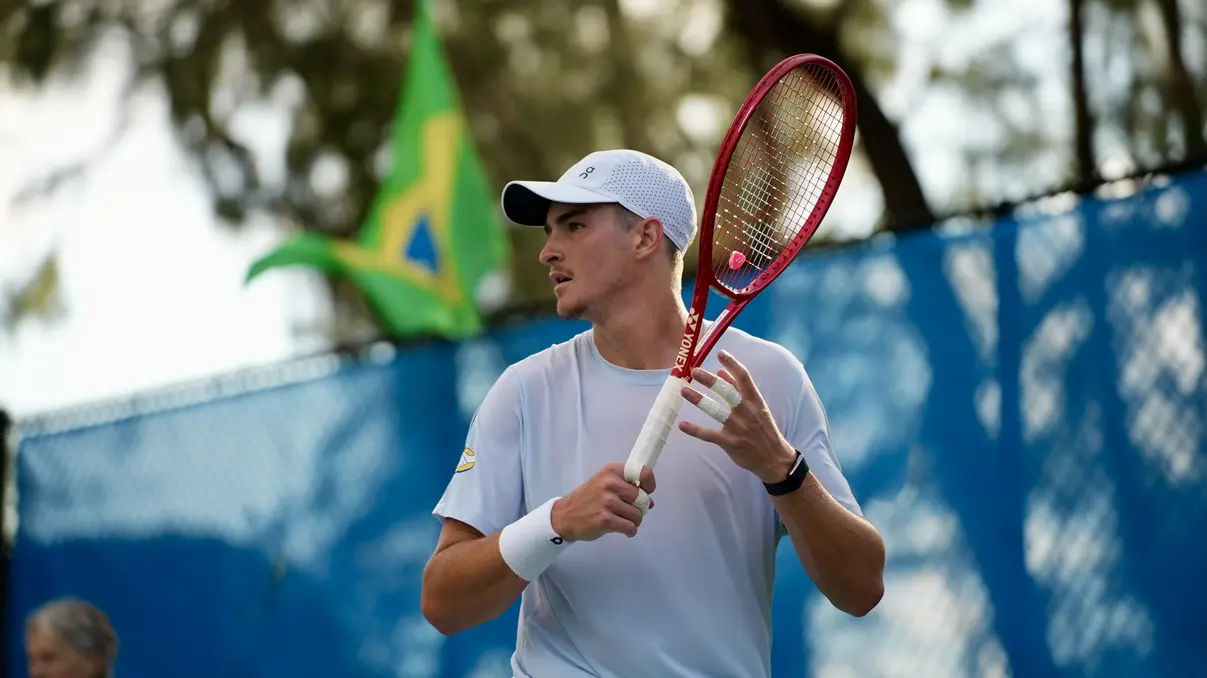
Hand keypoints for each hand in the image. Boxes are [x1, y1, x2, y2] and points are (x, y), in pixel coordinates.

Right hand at [551, 463, 655, 540]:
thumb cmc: (588, 499)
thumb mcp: (604, 483)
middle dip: (640, 508)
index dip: (649, 484)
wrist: (565, 516)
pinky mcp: (605, 519)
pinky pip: (630, 527)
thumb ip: (626, 487)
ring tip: (623, 520)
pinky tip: (624, 530)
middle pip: (642, 498)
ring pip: (637, 515)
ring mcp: (607, 502)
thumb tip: (650, 502)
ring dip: (634, 521)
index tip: (646, 492)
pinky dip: (630, 531)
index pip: (643, 472)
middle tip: (629, 510)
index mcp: (611, 471)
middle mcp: (610, 483)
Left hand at [679, 350, 796, 483]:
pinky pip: (710, 435)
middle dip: (711, 381)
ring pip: (717, 412)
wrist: (774, 459)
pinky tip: (683, 425)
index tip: (720, 353)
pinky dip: (696, 430)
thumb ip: (740, 389)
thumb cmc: (764, 429)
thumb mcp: (758, 407)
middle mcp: (748, 412)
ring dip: (699, 400)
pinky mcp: (731, 443)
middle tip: (695, 371)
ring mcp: (739, 428)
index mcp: (755, 401)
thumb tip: (721, 371)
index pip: (744, 378)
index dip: (732, 364)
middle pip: (728, 392)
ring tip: (684, 391)